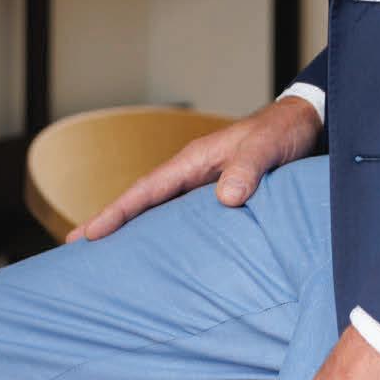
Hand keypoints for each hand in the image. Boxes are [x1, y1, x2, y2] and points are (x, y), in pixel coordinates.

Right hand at [64, 96, 321, 242]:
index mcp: (194, 160)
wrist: (304, 122)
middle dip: (111, 222)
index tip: (88, 235)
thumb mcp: (266, 148)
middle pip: (143, 201)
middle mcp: (193, 173)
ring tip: (109, 257)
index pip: (146, 190)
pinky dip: (164, 232)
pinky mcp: (219, 195)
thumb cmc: (282, 132)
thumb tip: (226, 199)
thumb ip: (247, 169)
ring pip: (160, 210)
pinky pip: (183, 217)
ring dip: (134, 230)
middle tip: (75, 248)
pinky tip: (161, 252)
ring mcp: (204, 184)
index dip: (117, 213)